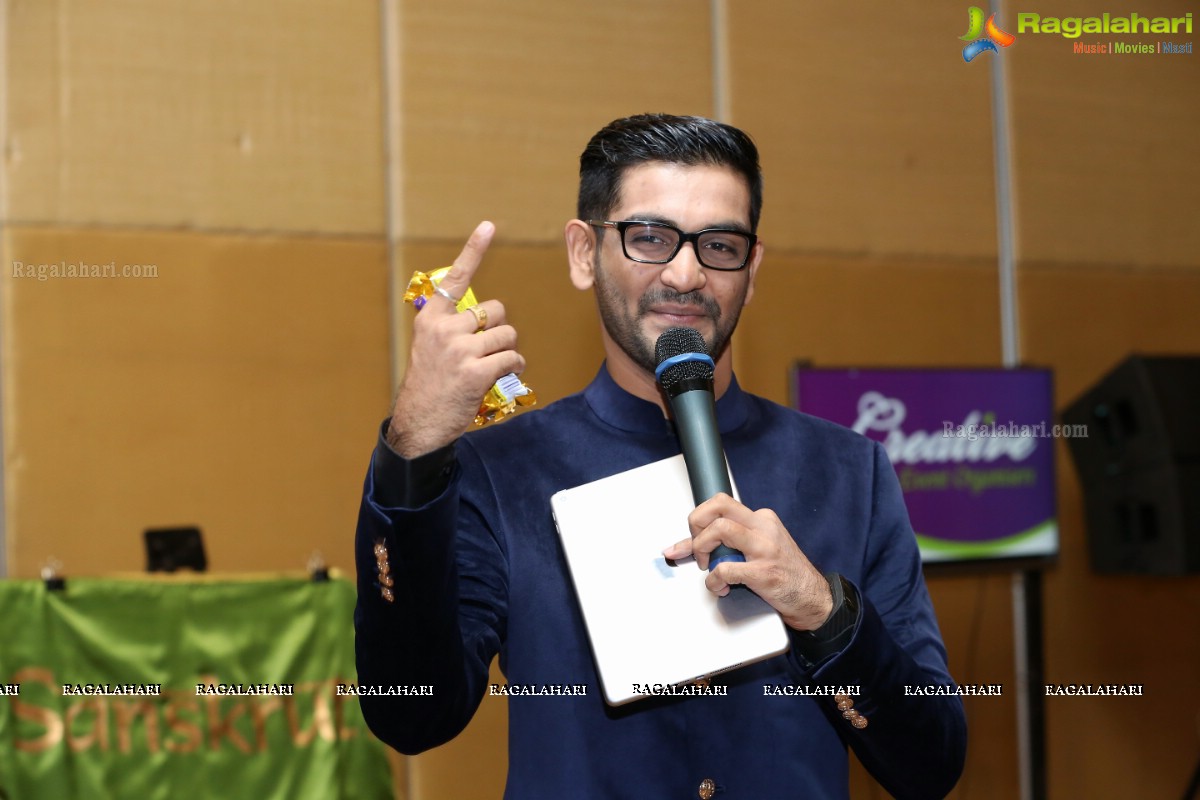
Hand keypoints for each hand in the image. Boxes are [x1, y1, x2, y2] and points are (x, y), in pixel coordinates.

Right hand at [386, 221, 524, 457]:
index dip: (474, 250)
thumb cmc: (430, 386)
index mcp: (431, 319)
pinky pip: (512, 358)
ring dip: (509, 351)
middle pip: (495, 311)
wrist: (418, 423)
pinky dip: (514, 368)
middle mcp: (443, 329)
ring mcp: (459, 350)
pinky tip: (503, 377)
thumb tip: (483, 316)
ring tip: (494, 366)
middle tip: (486, 350)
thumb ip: (450, 328)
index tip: (488, 226)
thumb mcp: (429, 348)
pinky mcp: (476, 371)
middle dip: (499, 330)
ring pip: (507, 335)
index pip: (455, 278)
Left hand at [662, 493, 833, 631]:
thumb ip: (729, 543)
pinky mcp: (763, 572)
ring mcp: (764, 548)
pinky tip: (721, 587)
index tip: (690, 538)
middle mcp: (763, 527)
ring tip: (708, 566)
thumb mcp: (759, 548)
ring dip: (703, 550)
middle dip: (696, 526)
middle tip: (699, 549)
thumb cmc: (785, 574)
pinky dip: (714, 581)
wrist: (813, 598)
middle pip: (718, 505)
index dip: (698, 519)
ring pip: (719, 530)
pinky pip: (724, 569)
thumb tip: (688, 545)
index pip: (720, 503)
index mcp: (761, 519)